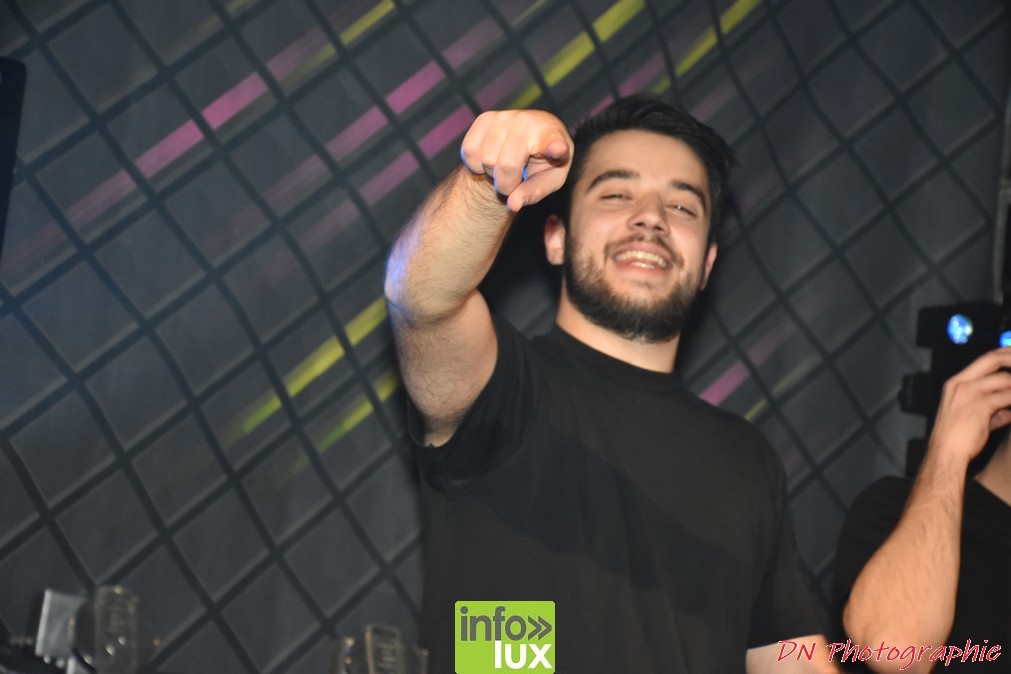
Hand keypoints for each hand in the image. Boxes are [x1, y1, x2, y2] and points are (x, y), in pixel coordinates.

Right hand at [459, 109, 572, 211]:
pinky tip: (490, 160)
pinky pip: (469, 150)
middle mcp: (528, 121)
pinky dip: (475, 164)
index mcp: (552, 137)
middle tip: (514, 182)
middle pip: (506, 165)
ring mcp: (505, 116)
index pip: (553, 142)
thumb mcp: (547, 181)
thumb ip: (533, 193)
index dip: (555, 147)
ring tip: (504, 168)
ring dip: (491, 174)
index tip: (558, 150)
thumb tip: (513, 204)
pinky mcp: (485, 118)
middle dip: (506, 185)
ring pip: (485, 159)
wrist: (530, 140)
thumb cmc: (544, 163)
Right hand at [928, 348, 1010, 465]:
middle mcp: (960, 384)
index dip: (1004, 354)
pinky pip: (1007, 396)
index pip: (984, 359)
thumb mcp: (972, 417)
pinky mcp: (979, 405)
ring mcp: (968, 393)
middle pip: (992, 359)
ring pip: (1004, 379)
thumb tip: (1009, 410)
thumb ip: (993, 410)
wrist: (946, 454)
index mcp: (956, 383)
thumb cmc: (955, 439)